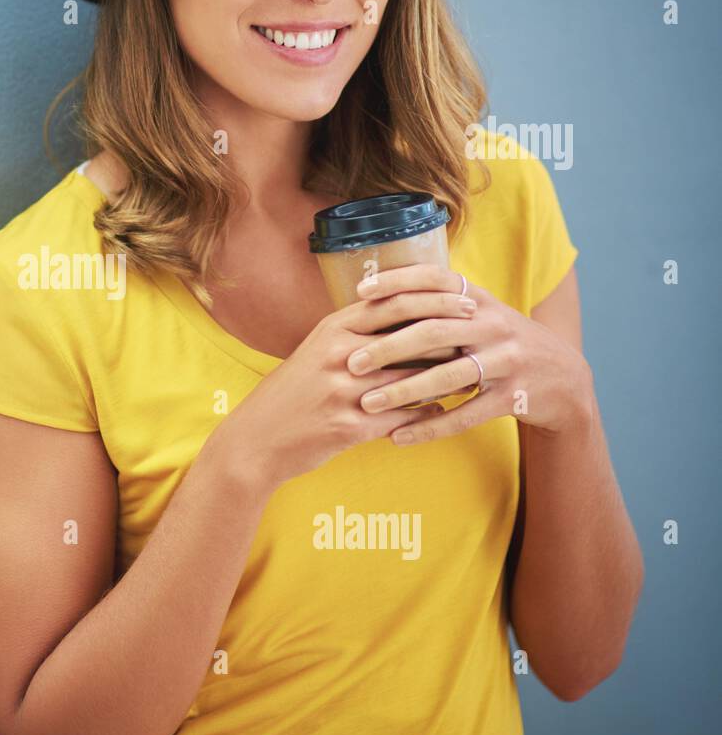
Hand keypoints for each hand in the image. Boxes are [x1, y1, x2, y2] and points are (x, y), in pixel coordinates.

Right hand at [212, 282, 474, 488]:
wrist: (256, 439)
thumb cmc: (291, 393)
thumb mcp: (315, 351)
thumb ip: (352, 333)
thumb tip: (396, 313)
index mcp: (331, 330)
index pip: (391, 302)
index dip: (431, 297)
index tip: (463, 295)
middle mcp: (338, 355)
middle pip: (406, 334)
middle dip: (447, 329)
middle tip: (478, 326)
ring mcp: (343, 391)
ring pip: (409, 378)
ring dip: (444, 375)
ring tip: (472, 371)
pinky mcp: (348, 426)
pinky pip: (400, 418)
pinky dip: (426, 414)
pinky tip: (444, 411)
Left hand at [347, 263, 593, 443]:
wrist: (564, 378)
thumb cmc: (501, 342)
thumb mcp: (478, 314)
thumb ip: (438, 304)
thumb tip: (377, 296)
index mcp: (479, 299)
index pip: (436, 279)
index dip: (398, 281)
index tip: (360, 291)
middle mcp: (493, 324)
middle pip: (434, 330)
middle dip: (388, 347)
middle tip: (351, 362)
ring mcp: (506, 360)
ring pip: (448, 375)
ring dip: (403, 391)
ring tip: (367, 403)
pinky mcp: (513, 396)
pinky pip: (466, 415)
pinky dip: (430, 427)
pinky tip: (398, 437)